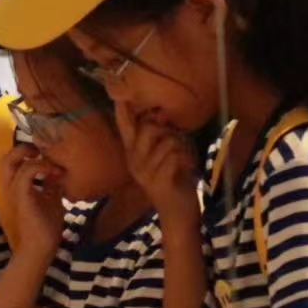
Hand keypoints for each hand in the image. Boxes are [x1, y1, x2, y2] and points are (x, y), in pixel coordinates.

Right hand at [1, 143, 65, 259]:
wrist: (43, 246)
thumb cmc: (46, 225)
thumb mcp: (52, 197)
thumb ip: (50, 183)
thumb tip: (56, 168)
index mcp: (16, 186)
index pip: (14, 161)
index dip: (26, 150)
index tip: (47, 151)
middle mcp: (10, 186)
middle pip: (5, 157)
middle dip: (22, 148)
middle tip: (42, 150)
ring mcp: (13, 190)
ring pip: (10, 160)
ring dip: (32, 155)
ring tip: (49, 159)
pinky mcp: (21, 195)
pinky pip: (26, 171)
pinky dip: (40, 166)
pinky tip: (54, 171)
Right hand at [113, 103, 197, 222]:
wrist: (177, 214)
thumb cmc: (172, 180)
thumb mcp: (161, 157)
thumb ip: (159, 138)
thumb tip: (160, 114)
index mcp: (133, 154)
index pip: (124, 128)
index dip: (122, 111)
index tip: (119, 93)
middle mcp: (134, 162)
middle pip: (148, 129)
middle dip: (168, 129)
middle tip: (178, 137)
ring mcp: (145, 173)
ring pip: (166, 142)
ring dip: (182, 146)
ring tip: (185, 156)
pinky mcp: (159, 182)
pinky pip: (174, 156)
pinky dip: (185, 157)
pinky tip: (188, 165)